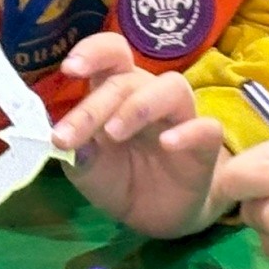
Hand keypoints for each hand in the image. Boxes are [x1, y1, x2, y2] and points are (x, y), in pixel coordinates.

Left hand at [51, 35, 229, 238]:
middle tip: (67, 137)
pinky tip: (167, 143)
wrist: (153, 217)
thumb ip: (78, 153)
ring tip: (113, 133)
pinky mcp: (205, 144)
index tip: (68, 69)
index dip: (93, 52)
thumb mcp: (89, 170)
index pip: (112, 54)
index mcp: (118, 92)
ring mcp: (180, 116)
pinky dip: (188, 132)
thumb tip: (62, 141)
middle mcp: (149, 94)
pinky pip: (206, 127)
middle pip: (127, 79)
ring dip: (138, 106)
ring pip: (171, 88)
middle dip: (94, 106)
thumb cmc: (119, 180)